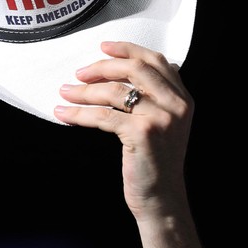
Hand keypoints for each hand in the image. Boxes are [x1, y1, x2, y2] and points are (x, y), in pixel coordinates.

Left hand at [54, 41, 194, 220]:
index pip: (155, 61)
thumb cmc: (157, 163)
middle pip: (134, 69)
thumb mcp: (166, 125)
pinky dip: (79, 113)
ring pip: (115, 91)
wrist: (162, 200)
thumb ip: (157, 98)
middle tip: (80, 73)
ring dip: (84, 90)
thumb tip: (131, 70)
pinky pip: (103, 115)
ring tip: (66, 92)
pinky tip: (65, 114)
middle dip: (102, 66)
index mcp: (182, 98)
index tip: (104, 47)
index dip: (128, 50)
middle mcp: (176, 104)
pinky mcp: (143, 133)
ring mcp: (161, 118)